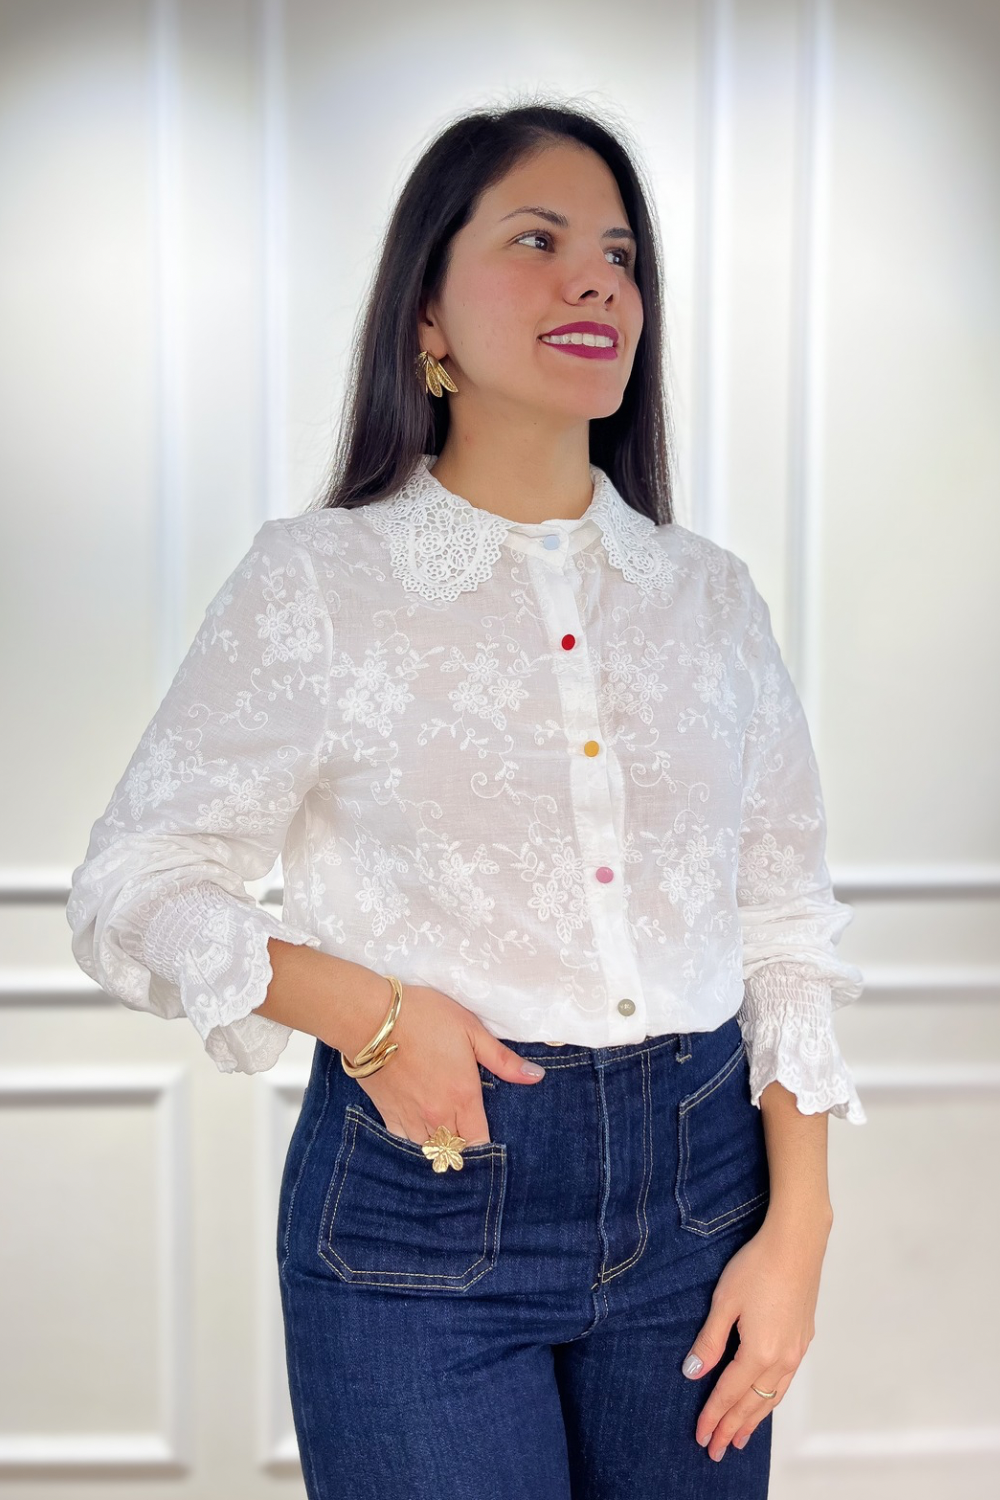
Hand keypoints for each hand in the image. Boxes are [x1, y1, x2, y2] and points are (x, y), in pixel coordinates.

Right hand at [351, 984, 546, 1145]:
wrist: (371, 1018)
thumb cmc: (425, 1017)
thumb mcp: (471, 1030)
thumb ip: (503, 1059)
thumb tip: (536, 1077)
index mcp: (463, 1097)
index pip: (479, 1143)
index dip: (485, 1145)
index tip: (486, 1133)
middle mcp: (437, 1115)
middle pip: (454, 1150)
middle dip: (462, 1146)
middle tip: (466, 1132)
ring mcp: (410, 1118)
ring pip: (429, 1149)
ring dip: (438, 1144)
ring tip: (443, 1130)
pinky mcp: (387, 1113)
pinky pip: (403, 1141)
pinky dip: (413, 1139)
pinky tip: (418, 1126)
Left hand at [681, 1208, 832, 1461]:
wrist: (797, 1244)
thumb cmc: (757, 1266)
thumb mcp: (724, 1302)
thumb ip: (709, 1341)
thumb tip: (692, 1373)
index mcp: (759, 1353)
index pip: (729, 1394)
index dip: (713, 1417)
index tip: (701, 1437)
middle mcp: (782, 1359)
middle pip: (753, 1404)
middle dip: (732, 1428)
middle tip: (716, 1450)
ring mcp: (797, 1351)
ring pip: (773, 1397)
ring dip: (754, 1419)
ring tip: (740, 1437)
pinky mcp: (803, 1339)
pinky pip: (785, 1382)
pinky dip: (771, 1400)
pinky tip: (766, 1401)